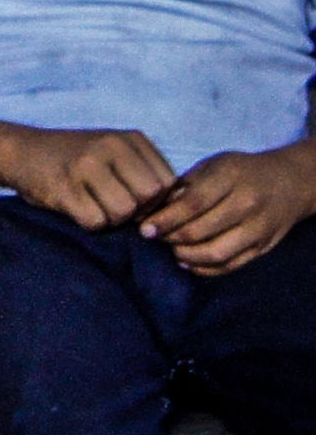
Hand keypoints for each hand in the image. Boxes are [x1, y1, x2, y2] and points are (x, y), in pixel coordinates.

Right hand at [0, 126, 176, 230]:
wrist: (20, 151)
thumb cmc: (76, 159)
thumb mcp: (116, 154)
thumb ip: (147, 173)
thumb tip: (180, 204)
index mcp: (130, 138)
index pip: (168, 183)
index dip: (156, 201)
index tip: (135, 201)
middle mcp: (110, 146)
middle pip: (149, 198)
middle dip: (136, 211)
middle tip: (113, 205)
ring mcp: (85, 165)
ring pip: (124, 212)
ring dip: (111, 219)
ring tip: (94, 205)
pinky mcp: (63, 188)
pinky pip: (95, 221)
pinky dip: (89, 223)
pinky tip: (76, 207)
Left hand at [139, 149, 315, 274]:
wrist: (288, 183)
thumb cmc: (240, 172)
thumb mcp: (212, 166)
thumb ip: (183, 186)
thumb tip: (152, 210)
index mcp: (230, 177)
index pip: (192, 204)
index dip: (165, 220)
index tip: (144, 229)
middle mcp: (247, 203)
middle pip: (201, 231)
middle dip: (170, 238)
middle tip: (154, 237)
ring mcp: (258, 228)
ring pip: (216, 253)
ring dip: (186, 256)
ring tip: (171, 249)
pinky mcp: (263, 247)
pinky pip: (231, 265)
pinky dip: (205, 268)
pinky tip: (188, 262)